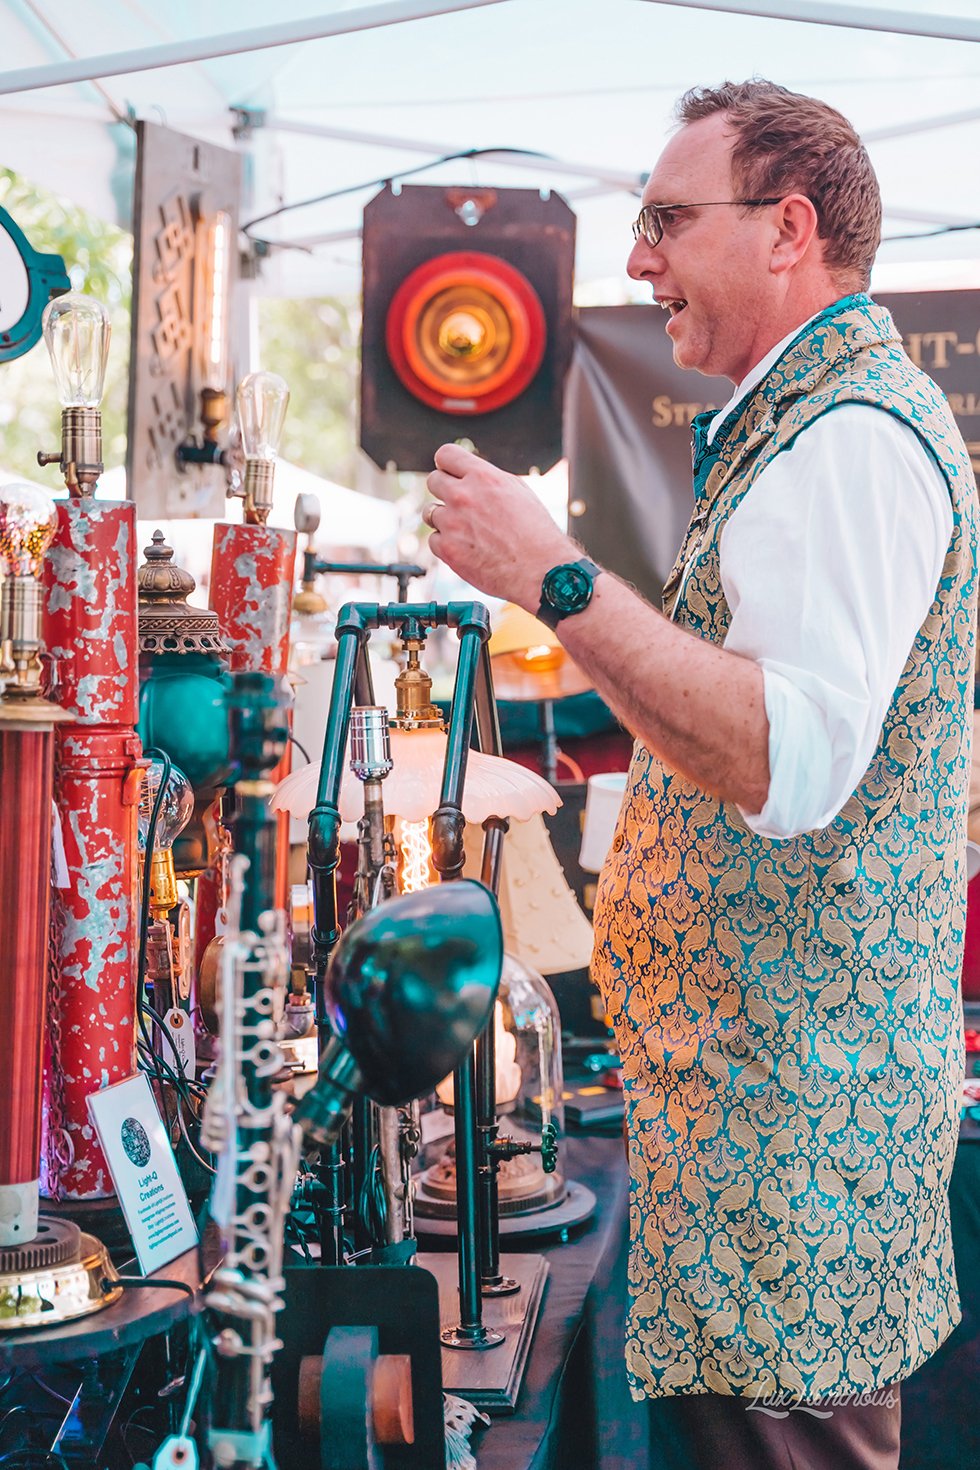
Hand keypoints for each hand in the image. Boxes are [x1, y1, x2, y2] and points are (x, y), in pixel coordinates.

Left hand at [425, 443, 575, 609]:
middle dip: (444, 490)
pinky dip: (446, 544)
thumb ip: (489, 480)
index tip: (451, 474)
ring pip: (431, 512)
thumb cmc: (536, 534)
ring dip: (444, 519)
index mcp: (483, 477)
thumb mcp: (519, 492)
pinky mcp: (447, 549)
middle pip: (433, 481)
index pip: (446, 455)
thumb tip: (470, 475)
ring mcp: (452, 523)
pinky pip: (434, 540)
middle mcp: (463, 496)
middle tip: (459, 505)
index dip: (448, 465)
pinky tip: (467, 548)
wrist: (540, 571)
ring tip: (468, 531)